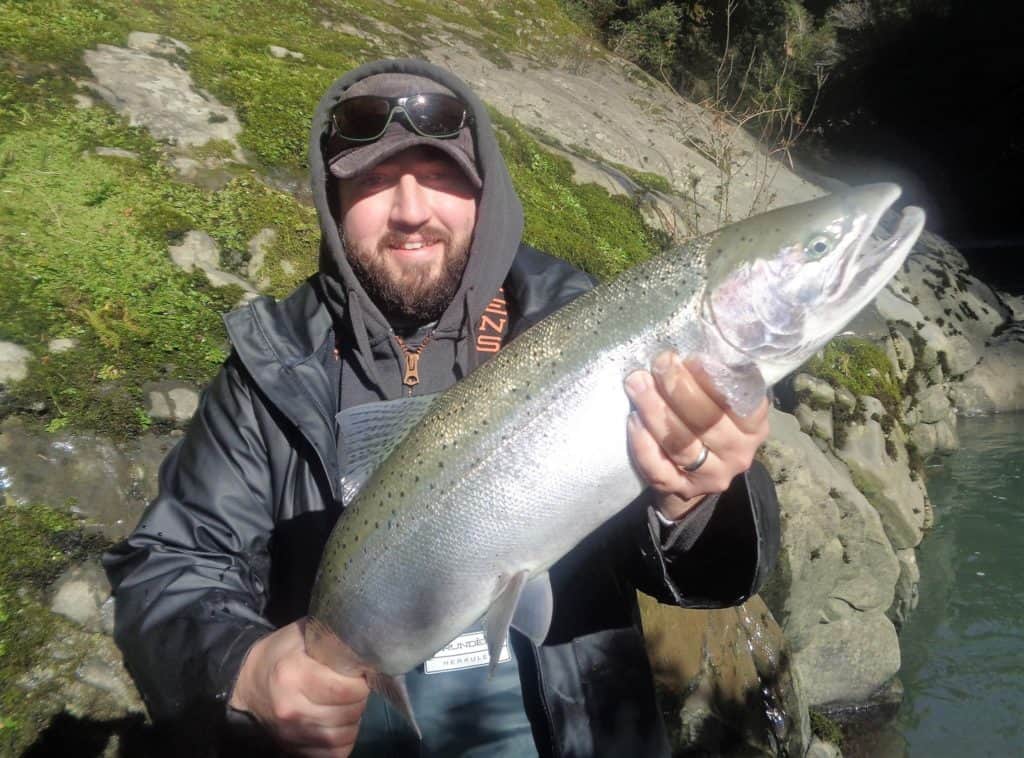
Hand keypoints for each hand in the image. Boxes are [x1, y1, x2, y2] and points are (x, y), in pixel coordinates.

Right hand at [229, 618, 369, 756]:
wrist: (248, 683)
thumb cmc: (282, 654)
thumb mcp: (304, 633)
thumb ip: (332, 638)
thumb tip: (363, 647)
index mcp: (293, 675)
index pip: (344, 689)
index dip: (361, 682)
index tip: (360, 674)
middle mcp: (291, 709)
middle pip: (348, 713)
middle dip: (359, 699)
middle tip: (355, 688)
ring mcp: (292, 733)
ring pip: (345, 735)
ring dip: (354, 720)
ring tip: (347, 704)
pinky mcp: (294, 750)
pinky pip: (336, 753)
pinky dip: (344, 740)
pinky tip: (339, 723)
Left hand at [624, 350, 769, 520]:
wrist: (692, 474)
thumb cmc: (706, 420)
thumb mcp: (722, 399)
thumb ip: (717, 375)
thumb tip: (702, 336)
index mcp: (754, 425)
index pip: (740, 401)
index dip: (713, 378)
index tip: (690, 356)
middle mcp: (739, 452)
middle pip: (706, 420)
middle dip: (677, 387)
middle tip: (657, 363)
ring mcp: (712, 475)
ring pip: (680, 443)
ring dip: (654, 410)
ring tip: (637, 384)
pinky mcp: (683, 490)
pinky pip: (659, 469)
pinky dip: (643, 444)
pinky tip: (633, 420)